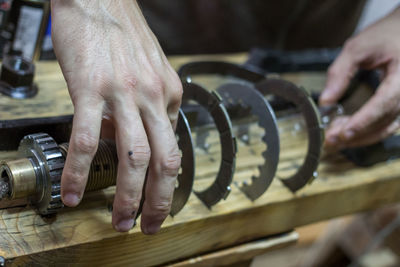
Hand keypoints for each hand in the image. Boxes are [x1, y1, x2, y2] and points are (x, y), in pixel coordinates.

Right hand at [51, 0, 181, 232]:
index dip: (168, 180)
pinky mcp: (92, 90)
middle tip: (150, 225)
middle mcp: (154, 96)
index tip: (160, 198)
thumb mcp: (154, 70)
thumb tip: (148, 136)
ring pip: (134, 157)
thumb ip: (156, 104)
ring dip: (129, 197)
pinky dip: (80, 172)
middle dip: (160, 201)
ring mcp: (124, 94)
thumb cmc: (123, 35)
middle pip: (164, 161)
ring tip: (122, 221)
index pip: (174, 147)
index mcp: (171, 93)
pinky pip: (89, 140)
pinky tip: (73, 192)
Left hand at [320, 7, 399, 148]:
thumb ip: (340, 73)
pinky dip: (368, 130)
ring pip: (387, 127)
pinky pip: (388, 123)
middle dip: (357, 133)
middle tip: (330, 139)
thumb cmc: (385, 34)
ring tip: (335, 137)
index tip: (343, 132)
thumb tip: (325, 102)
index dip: (364, 121)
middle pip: (385, 121)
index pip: (385, 104)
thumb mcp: (357, 48)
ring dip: (361, 136)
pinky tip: (348, 130)